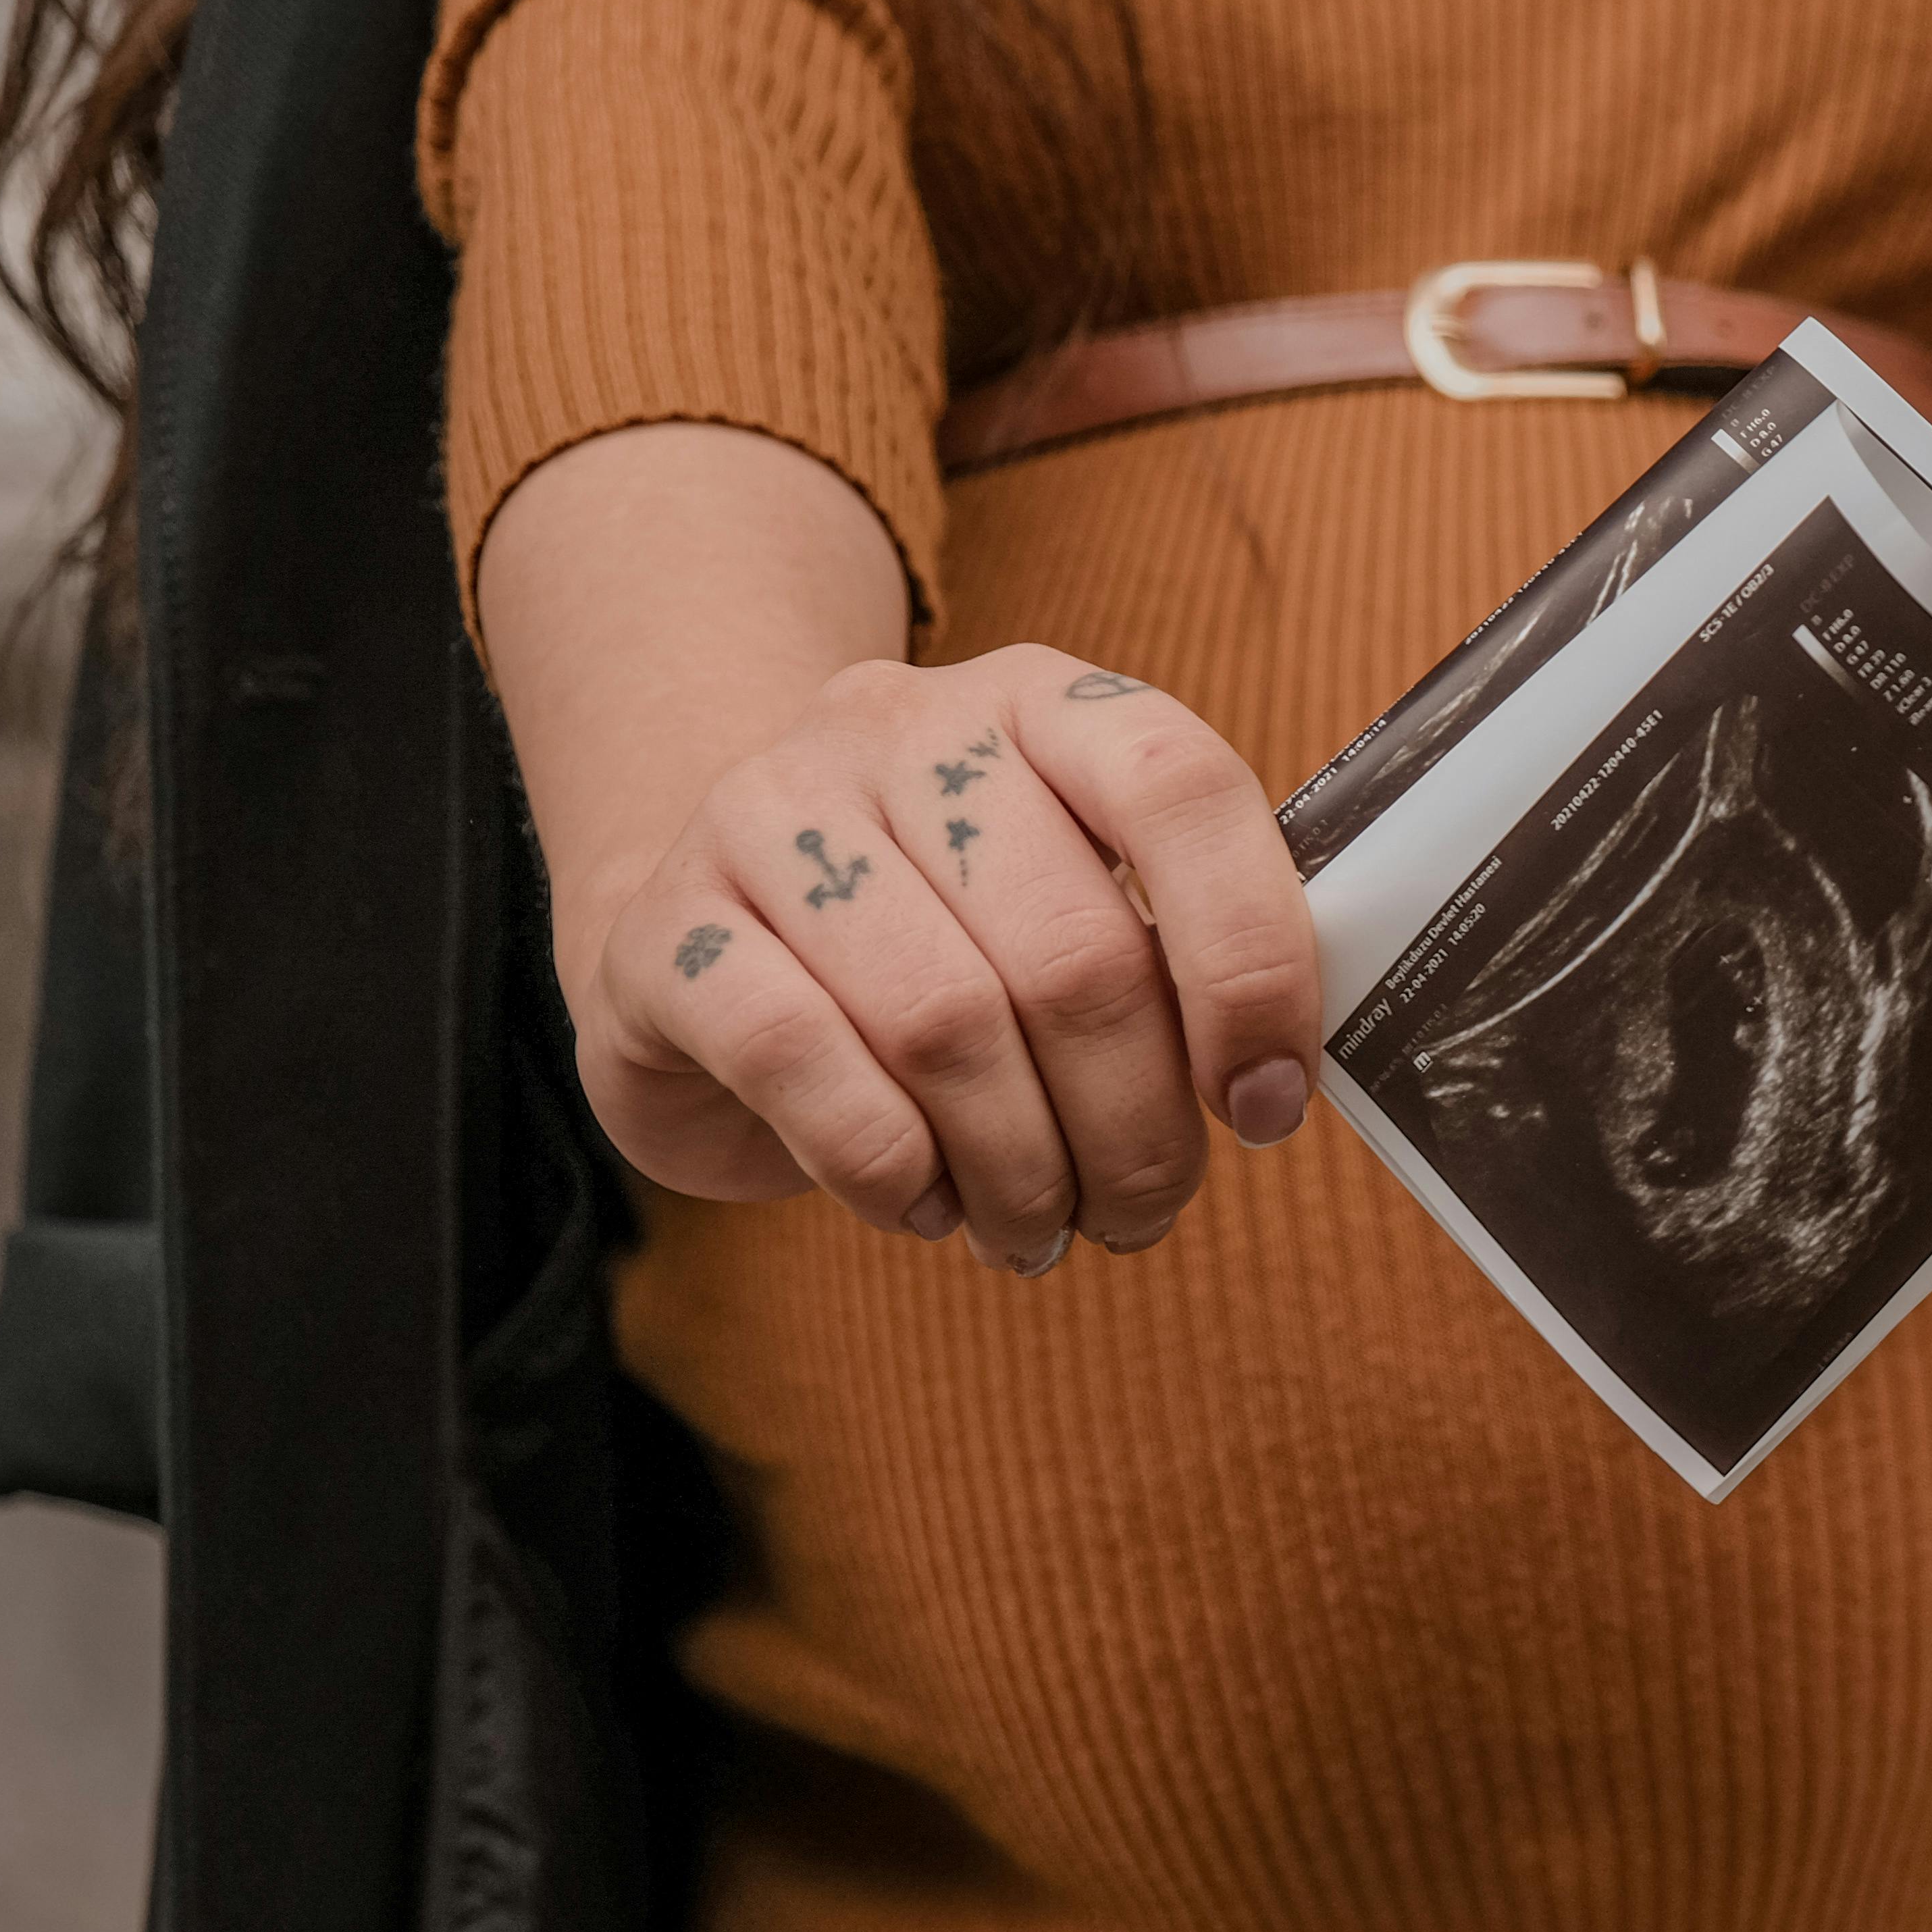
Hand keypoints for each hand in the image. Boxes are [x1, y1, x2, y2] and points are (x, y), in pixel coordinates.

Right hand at [562, 644, 1322, 1270]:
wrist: (703, 928)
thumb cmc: (940, 938)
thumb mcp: (1069, 906)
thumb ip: (1174, 959)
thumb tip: (1268, 1090)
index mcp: (1041, 704)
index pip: (1182, 790)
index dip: (1251, 966)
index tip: (1266, 1106)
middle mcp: (900, 728)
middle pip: (1073, 951)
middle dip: (1133, 1125)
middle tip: (1143, 1210)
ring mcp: (765, 814)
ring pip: (945, 1023)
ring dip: (1021, 1168)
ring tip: (1040, 1227)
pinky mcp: (662, 928)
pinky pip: (803, 1063)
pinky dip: (889, 1166)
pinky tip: (922, 1204)